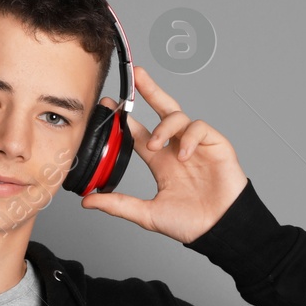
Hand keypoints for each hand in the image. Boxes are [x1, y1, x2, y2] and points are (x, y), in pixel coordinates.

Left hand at [80, 65, 249, 243]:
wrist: (219, 229)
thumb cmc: (189, 223)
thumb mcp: (147, 213)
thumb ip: (118, 204)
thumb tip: (87, 201)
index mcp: (160, 161)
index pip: (140, 132)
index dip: (126, 118)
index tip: (109, 104)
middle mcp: (177, 148)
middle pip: (163, 111)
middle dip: (151, 90)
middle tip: (137, 76)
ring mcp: (196, 145)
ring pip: (179, 116)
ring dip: (165, 126)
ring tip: (156, 144)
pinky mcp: (216, 145)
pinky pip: (200, 127)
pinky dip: (190, 137)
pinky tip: (183, 154)